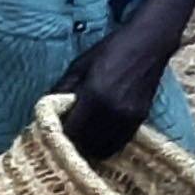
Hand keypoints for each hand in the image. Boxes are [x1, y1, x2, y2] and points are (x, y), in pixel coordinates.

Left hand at [53, 25, 170, 162]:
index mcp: (95, 97)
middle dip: (72, 144)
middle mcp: (114, 112)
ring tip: (80, 137)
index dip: (59, 135)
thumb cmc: (110, 50)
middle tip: (64, 136)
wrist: (149, 44)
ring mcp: (130, 119)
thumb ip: (62, 90)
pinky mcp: (141, 120)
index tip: (51, 132)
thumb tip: (45, 111)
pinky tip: (97, 134)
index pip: (71, 132)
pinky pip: (119, 144)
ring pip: (104, 150)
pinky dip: (105, 145)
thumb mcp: (78, 66)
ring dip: (89, 148)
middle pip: (87, 146)